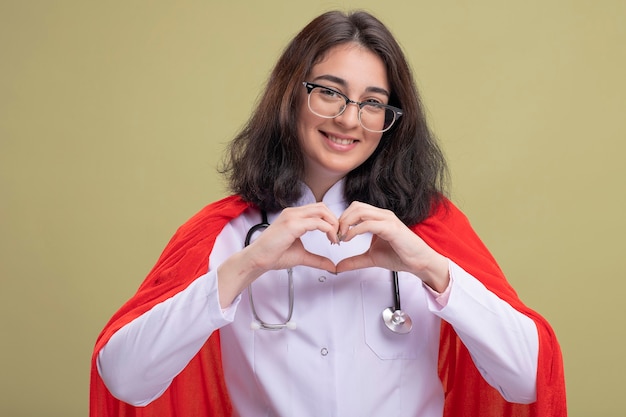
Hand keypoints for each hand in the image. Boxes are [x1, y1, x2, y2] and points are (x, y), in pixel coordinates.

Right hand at [218, 203, 338, 306]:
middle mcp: (293, 212)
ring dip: (333, 223)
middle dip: (335, 220)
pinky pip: (317, 222)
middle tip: (339, 236)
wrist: (258, 259)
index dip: (330, 220)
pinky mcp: (292, 225)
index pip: (318, 210)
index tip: (336, 236)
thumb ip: (317, 259)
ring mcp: (292, 217)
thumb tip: (331, 265)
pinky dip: (328, 230)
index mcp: (293, 216)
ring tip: (336, 238)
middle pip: (322, 207)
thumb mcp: (301, 256)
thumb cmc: (274, 255)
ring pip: (322, 211)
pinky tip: (331, 240)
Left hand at [335, 202, 449, 291]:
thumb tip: (338, 267)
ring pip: (360, 211)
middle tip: (336, 236)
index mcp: (379, 218)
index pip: (355, 209)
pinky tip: (349, 239)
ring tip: (341, 237)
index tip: (336, 235)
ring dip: (346, 223)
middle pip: (355, 206)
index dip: (342, 219)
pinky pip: (368, 224)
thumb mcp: (371, 258)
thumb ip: (355, 260)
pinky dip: (354, 230)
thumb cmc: (400, 256)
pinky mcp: (391, 228)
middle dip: (342, 220)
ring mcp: (387, 219)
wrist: (420, 262)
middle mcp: (383, 215)